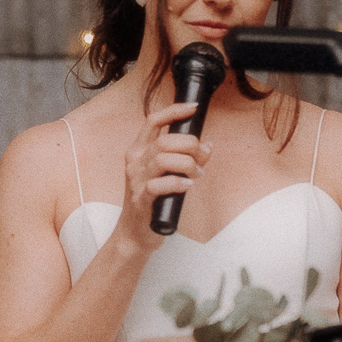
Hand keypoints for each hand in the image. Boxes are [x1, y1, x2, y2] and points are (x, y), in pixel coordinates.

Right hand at [115, 99, 211, 253]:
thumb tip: (208, 146)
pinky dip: (178, 183)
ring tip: (197, 175)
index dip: (173, 111)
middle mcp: (135, 162)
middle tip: (203, 157)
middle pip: (164, 140)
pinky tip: (187, 186)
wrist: (134, 233)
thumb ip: (185, 159)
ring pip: (162, 159)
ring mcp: (136, 180)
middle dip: (190, 144)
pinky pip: (159, 185)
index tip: (193, 108)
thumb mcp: (166, 175)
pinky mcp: (141, 199)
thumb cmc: (151, 202)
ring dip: (187, 164)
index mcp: (139, 151)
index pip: (153, 121)